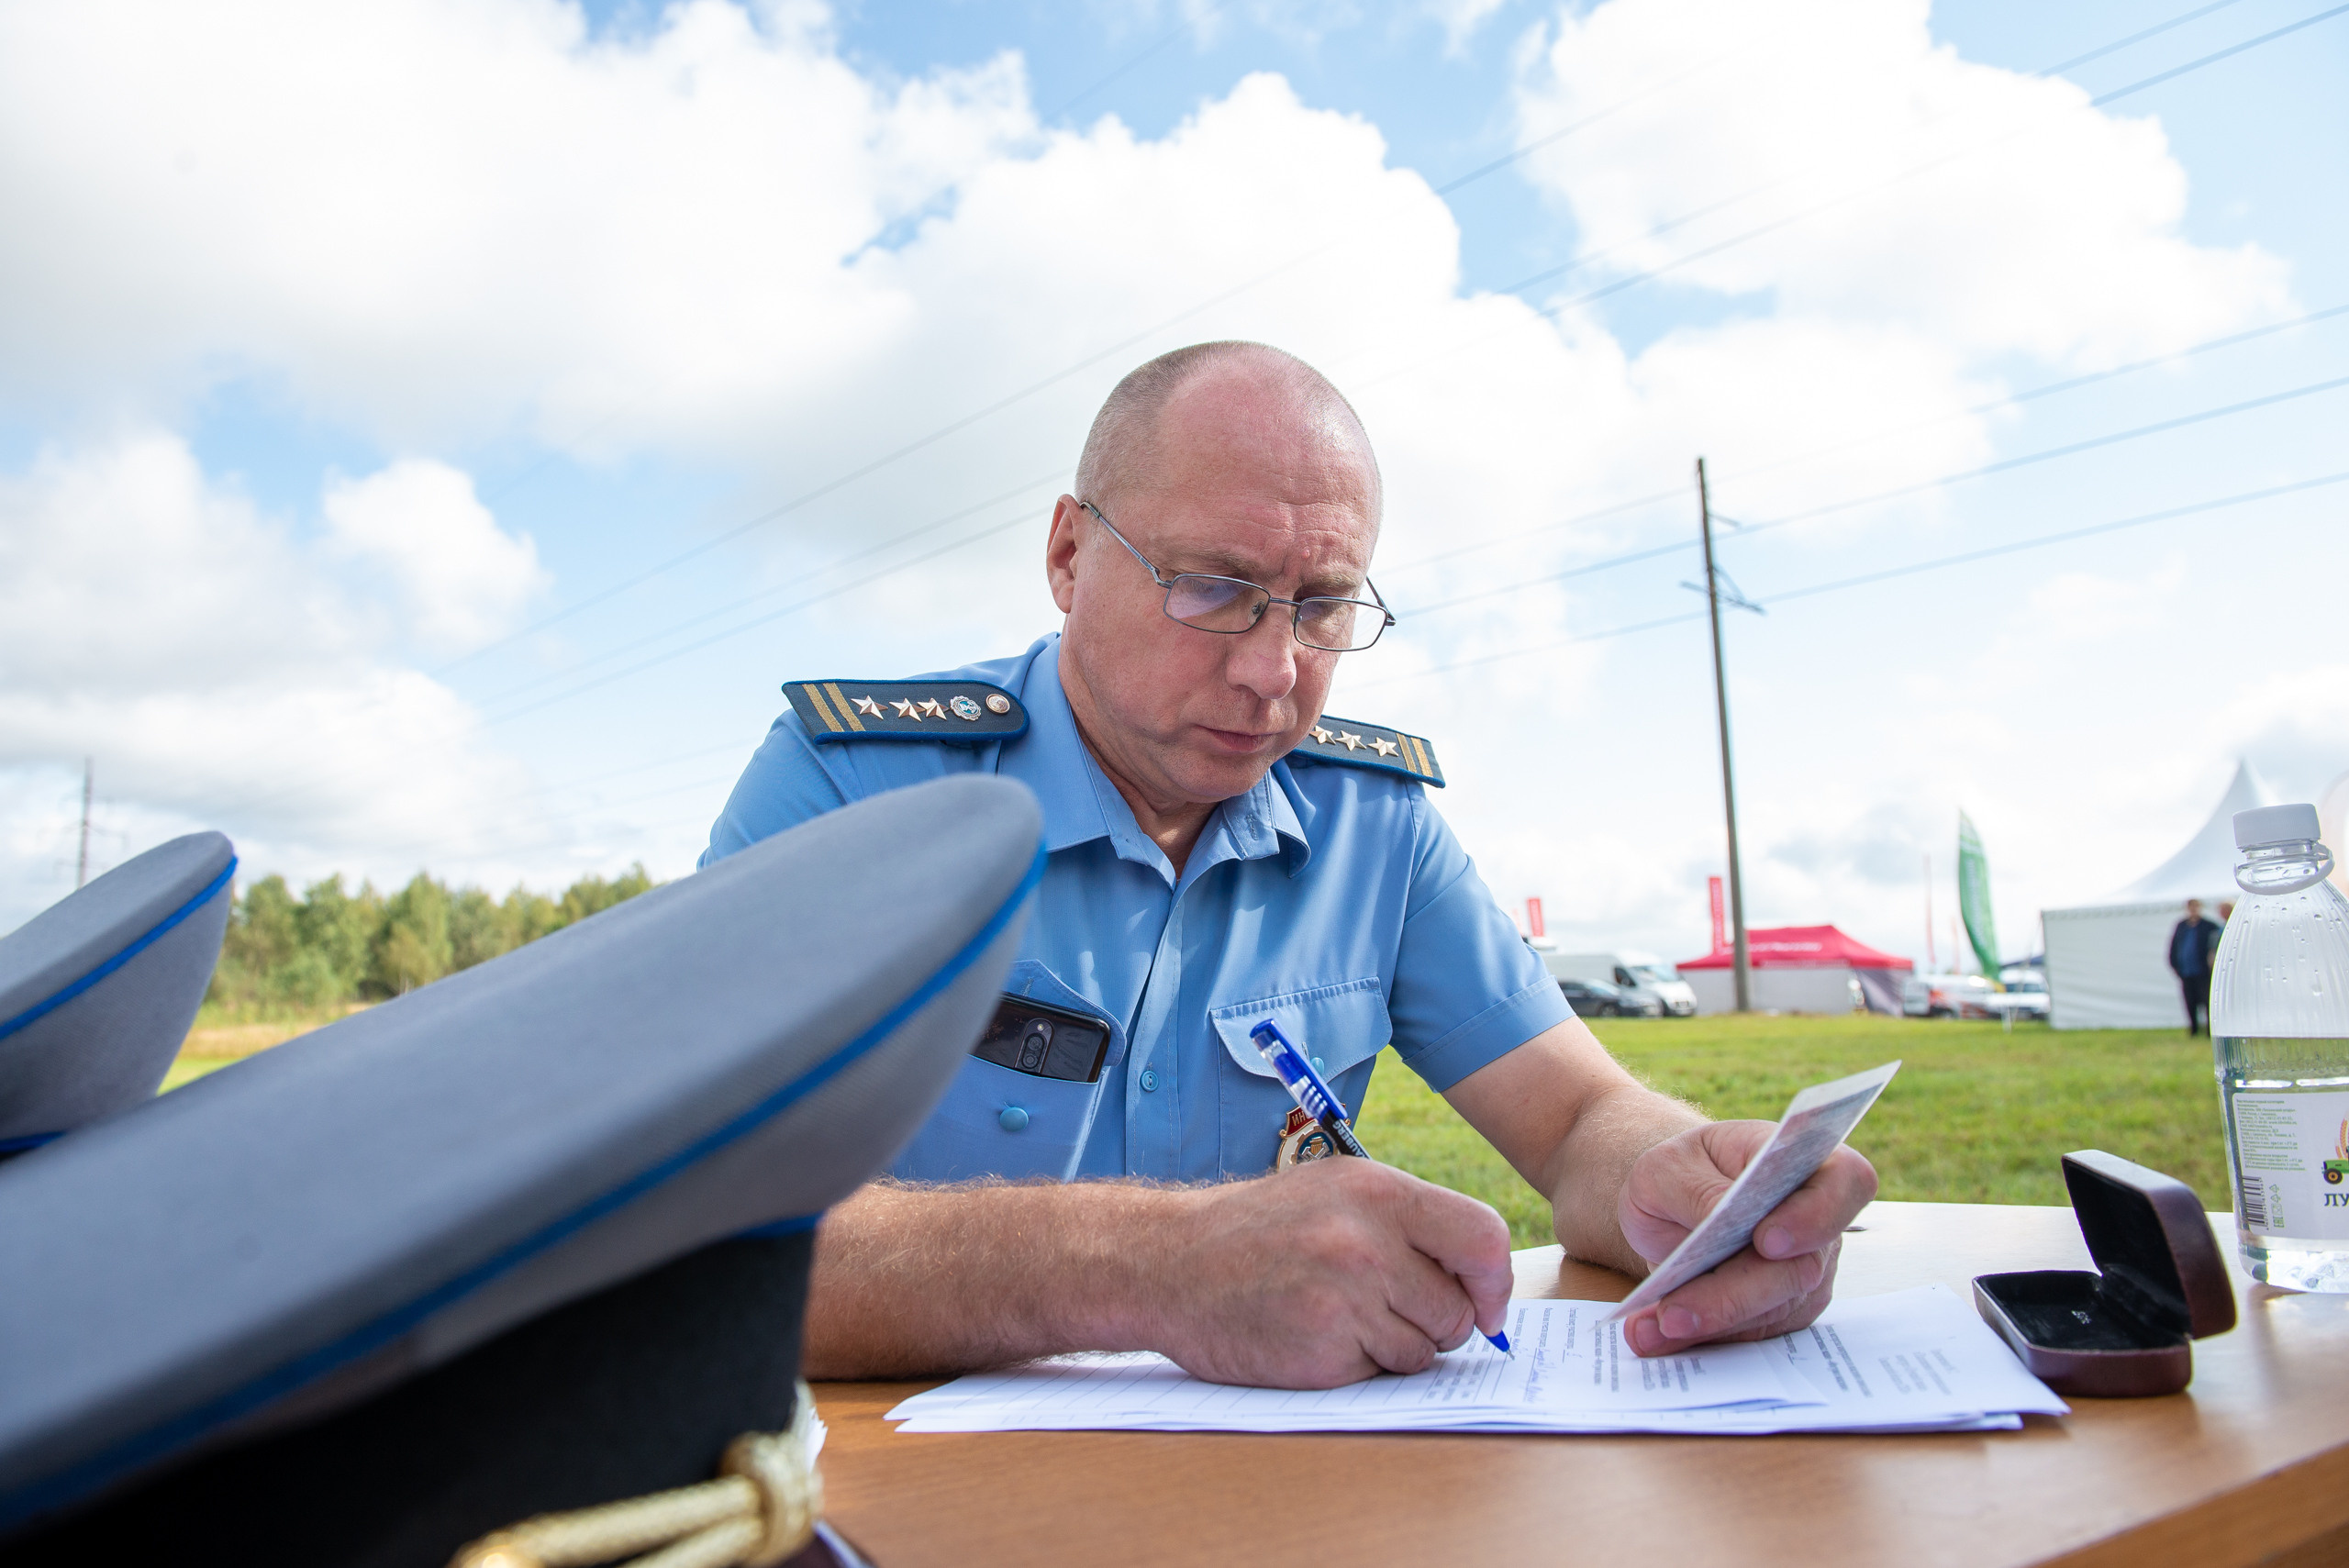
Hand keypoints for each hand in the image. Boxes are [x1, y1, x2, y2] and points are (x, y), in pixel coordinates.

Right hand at [1150, 1157, 1512, 1388]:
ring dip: (1394, 1347)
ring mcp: (1344, 1300)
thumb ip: (1408, 1224)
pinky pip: (1377, 1376)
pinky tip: (1313, 1335)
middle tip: (1388, 1309)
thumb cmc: (1257, 1229)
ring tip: (1339, 1315)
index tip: (1485, 1304)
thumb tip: (1483, 1283)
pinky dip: (1354, 1366)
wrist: (1169, 1263)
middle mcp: (1367, 1242)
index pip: (1483, 1239)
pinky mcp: (1321, 1353)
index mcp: (1378, 1192)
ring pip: (1422, 1351)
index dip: (1493, 1283)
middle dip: (1437, 1323)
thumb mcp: (1335, 1191)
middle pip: (1458, 1311)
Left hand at [1614, 1122, 1876, 1356]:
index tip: (1767, 1241)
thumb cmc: (1681, 1172)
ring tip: (1647, 1329)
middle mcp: (1819, 1223)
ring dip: (1707, 1325)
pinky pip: (1746, 1332)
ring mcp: (1805, 1273)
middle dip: (1734, 1295)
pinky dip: (1697, 1338)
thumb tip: (1722, 1217)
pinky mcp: (1780, 1311)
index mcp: (1805, 1163)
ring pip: (1771, 1311)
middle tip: (1676, 1313)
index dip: (1816, 1214)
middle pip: (1800, 1267)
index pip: (1845, 1182)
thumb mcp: (1668, 1167)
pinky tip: (1651, 1335)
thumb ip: (1697, 1189)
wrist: (1671, 1203)